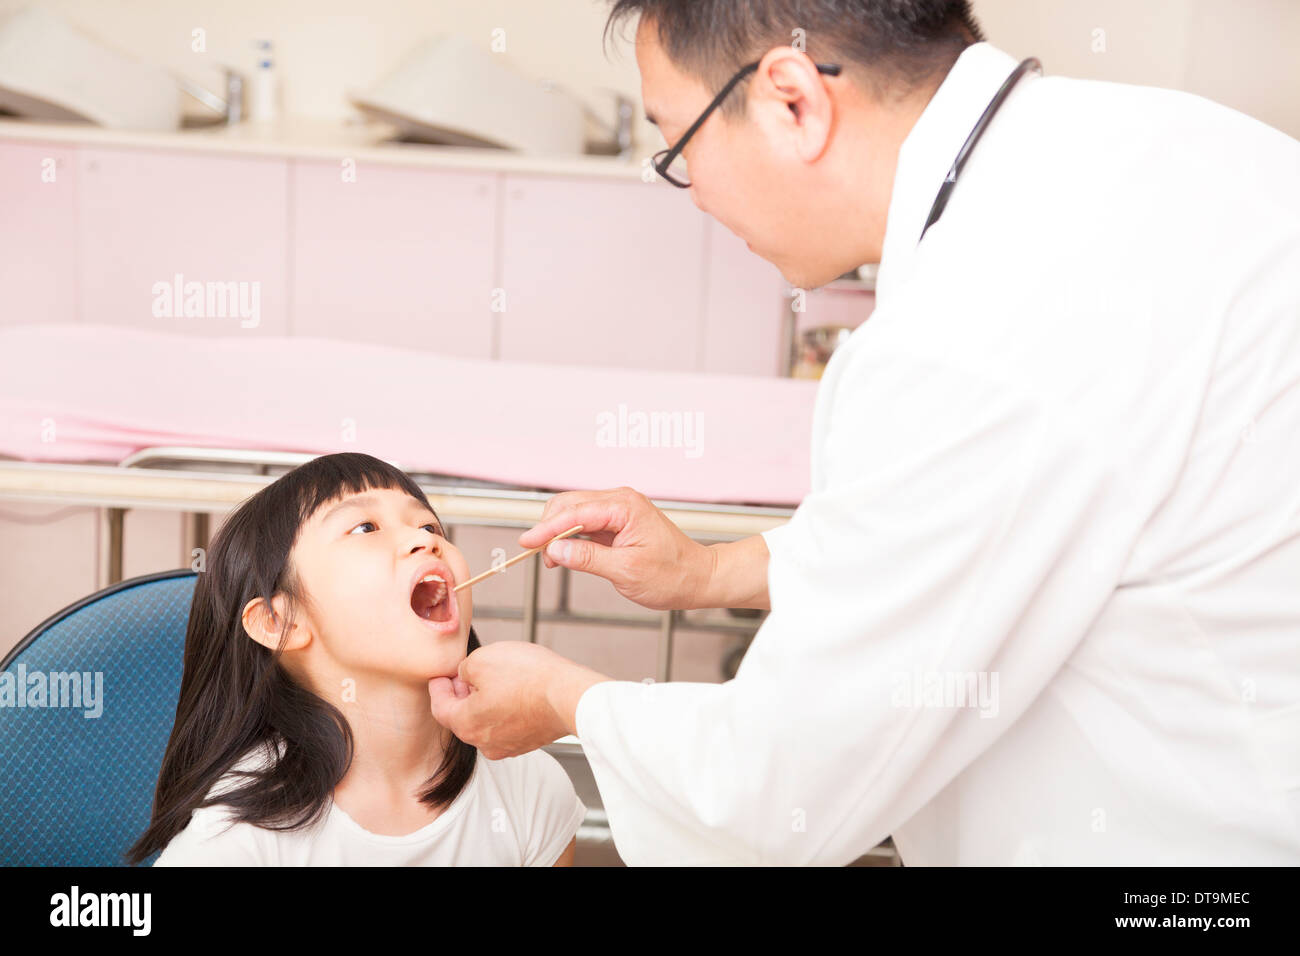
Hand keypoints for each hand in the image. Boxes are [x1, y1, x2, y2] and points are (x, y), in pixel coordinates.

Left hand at [428, 642, 609, 759]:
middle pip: (462, 718)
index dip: (438, 688)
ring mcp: (508, 746)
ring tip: (496, 680)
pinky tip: (516, 691)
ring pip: (486, 722)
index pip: (440, 707)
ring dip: (485, 702)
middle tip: (467, 674)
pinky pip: (507, 725)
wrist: (569, 695)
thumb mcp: (482, 659)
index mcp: (466, 724)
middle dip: (462, 695)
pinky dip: (505, 710)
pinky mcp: (528, 742)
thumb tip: (466, 676)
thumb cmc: (527, 676)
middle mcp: (484, 742)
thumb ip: (464, 669)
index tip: (441, 676)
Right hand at [518, 486, 714, 610]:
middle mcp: (621, 500)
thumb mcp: (626, 572)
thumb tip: (556, 549)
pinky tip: (565, 553)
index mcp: (625, 507)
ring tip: (553, 559)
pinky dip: (569, 535)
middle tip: (539, 556)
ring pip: (573, 511)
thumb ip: (588, 558)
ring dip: (557, 532)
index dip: (546, 528)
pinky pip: (584, 521)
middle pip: (568, 504)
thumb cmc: (672, 575)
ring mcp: (618, 509)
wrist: (697, 577)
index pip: (574, 512)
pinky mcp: (616, 521)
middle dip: (548, 528)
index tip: (526, 543)